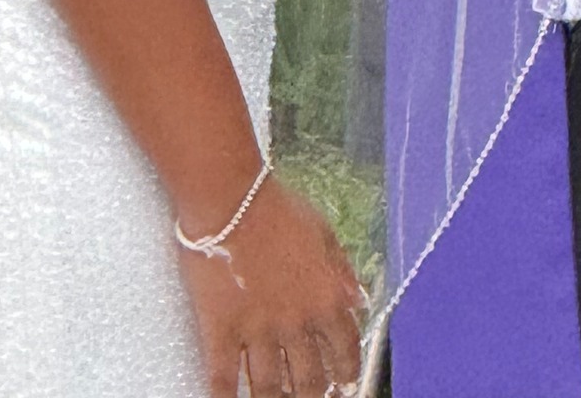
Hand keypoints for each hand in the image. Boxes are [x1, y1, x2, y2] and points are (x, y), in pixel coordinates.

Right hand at [179, 174, 364, 397]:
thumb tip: (358, 301)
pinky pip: (223, 379)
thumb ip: (342, 272)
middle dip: (313, 395)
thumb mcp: (324, 233)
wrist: (233, 202)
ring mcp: (258, 332)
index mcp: (326, 299)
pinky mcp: (222, 332)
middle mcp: (296, 323)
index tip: (345, 382)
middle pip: (310, 379)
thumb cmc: (279, 210)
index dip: (348, 370)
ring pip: (270, 387)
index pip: (346, 349)